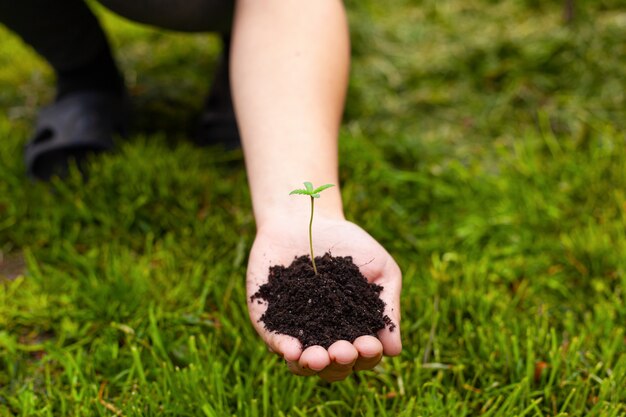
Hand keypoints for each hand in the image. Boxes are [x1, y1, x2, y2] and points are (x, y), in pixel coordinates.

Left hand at [246, 214, 401, 381]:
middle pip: (334, 367)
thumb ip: (387, 305)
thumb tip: (395, 350)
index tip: (369, 343)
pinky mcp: (267, 318)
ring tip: (318, 357)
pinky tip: (292, 349)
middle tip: (343, 350)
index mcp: (353, 329)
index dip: (368, 355)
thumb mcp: (381, 269)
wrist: (307, 218)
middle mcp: (324, 336)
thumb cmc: (349, 244)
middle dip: (340, 363)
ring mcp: (295, 330)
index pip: (363, 355)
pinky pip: (274, 340)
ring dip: (311, 365)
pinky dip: (283, 348)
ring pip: (303, 363)